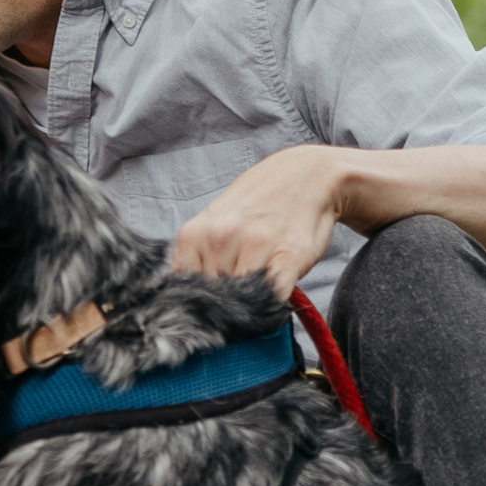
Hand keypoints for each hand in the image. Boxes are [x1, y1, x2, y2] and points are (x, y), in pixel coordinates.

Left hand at [170, 144, 346, 298]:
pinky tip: (274, 294)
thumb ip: (198, 259)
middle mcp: (219, 238)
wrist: (305, 175)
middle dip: (223, 308)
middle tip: (238, 300)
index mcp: (193, 234)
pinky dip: (272, 305)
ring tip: (257, 289)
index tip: (207, 310)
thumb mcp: (212, 224)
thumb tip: (189, 303)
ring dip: (249, 306)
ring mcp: (255, 245)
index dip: (195, 307)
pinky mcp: (289, 256)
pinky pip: (272, 296)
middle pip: (212, 299)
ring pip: (241, 301)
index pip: (180, 291)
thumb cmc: (256, 204)